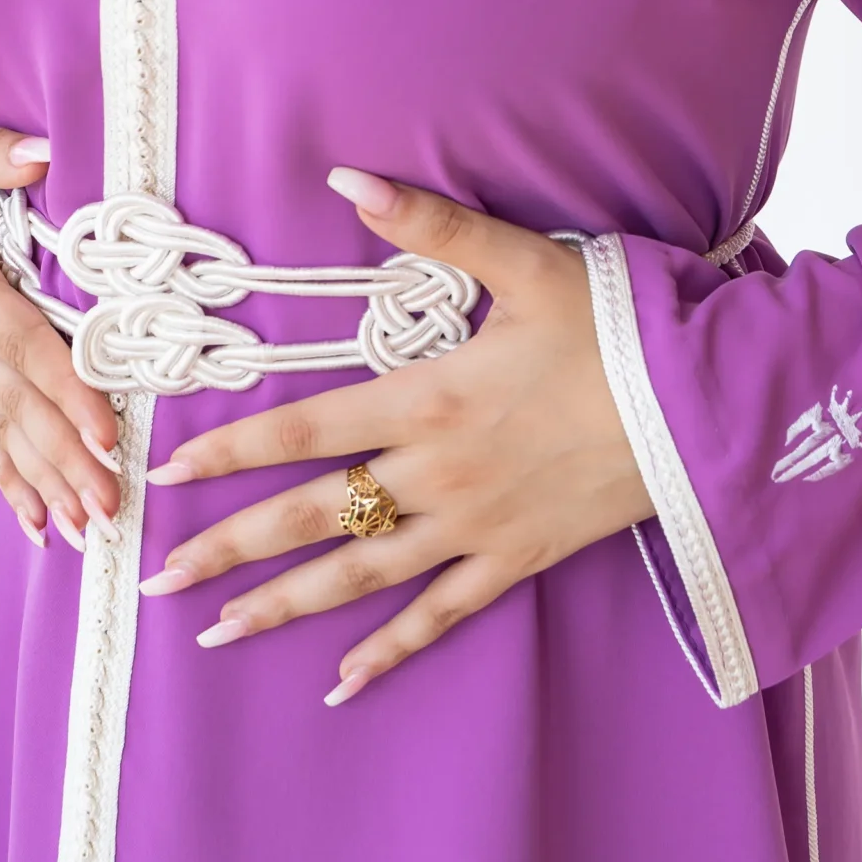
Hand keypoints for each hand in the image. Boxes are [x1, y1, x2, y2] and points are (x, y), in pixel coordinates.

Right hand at [0, 124, 119, 551]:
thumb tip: (42, 155)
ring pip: (1, 433)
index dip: (64, 387)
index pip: (19, 341)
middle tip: (112, 502)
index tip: (105, 429)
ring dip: (46, 483)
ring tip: (89, 529)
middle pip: (15, 404)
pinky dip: (12, 484)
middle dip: (65, 458)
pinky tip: (42, 528)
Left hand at [135, 168, 650, 703]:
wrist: (704, 411)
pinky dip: (389, 652)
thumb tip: (346, 176)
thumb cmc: (613, 327)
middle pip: (314, 516)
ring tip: (215, 631)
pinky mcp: (518, 561)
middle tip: (158, 577)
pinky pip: (440, 616)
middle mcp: (437, 475)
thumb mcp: (522, 261)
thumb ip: (429, 224)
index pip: (305, 428)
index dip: (233, 449)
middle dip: (230, 547)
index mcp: (428, 398)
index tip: (169, 472)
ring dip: (283, 606)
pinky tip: (341, 685)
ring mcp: (476, 528)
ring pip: (360, 578)